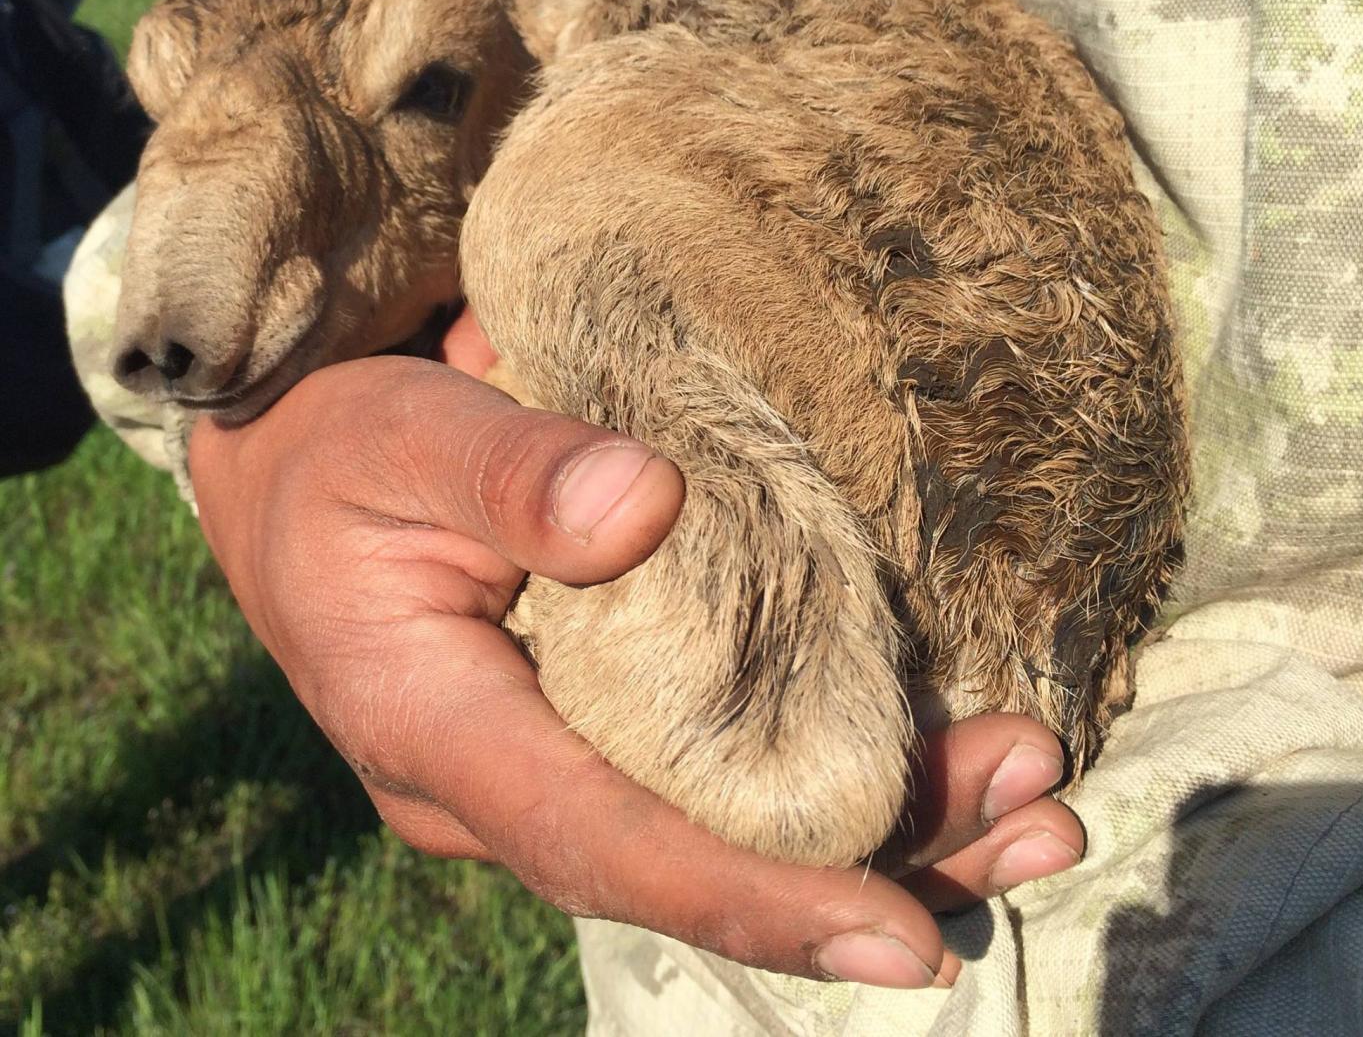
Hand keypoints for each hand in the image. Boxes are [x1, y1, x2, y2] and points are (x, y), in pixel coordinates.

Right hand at [189, 312, 1083, 989]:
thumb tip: (643, 508)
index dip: (750, 898)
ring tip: (1041, 805)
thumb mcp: (401, 438)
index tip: (897, 939)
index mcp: (440, 735)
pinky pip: (721, 778)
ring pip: (727, 833)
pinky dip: (840, 777)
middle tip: (1043, 822)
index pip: (606, 844)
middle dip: (875, 860)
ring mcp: (555, 769)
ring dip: (891, 829)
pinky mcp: (598, 730)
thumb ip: (508, 472)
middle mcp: (505, 790)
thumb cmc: (341, 454)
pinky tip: (950, 765)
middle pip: (700, 860)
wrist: (304, 476)